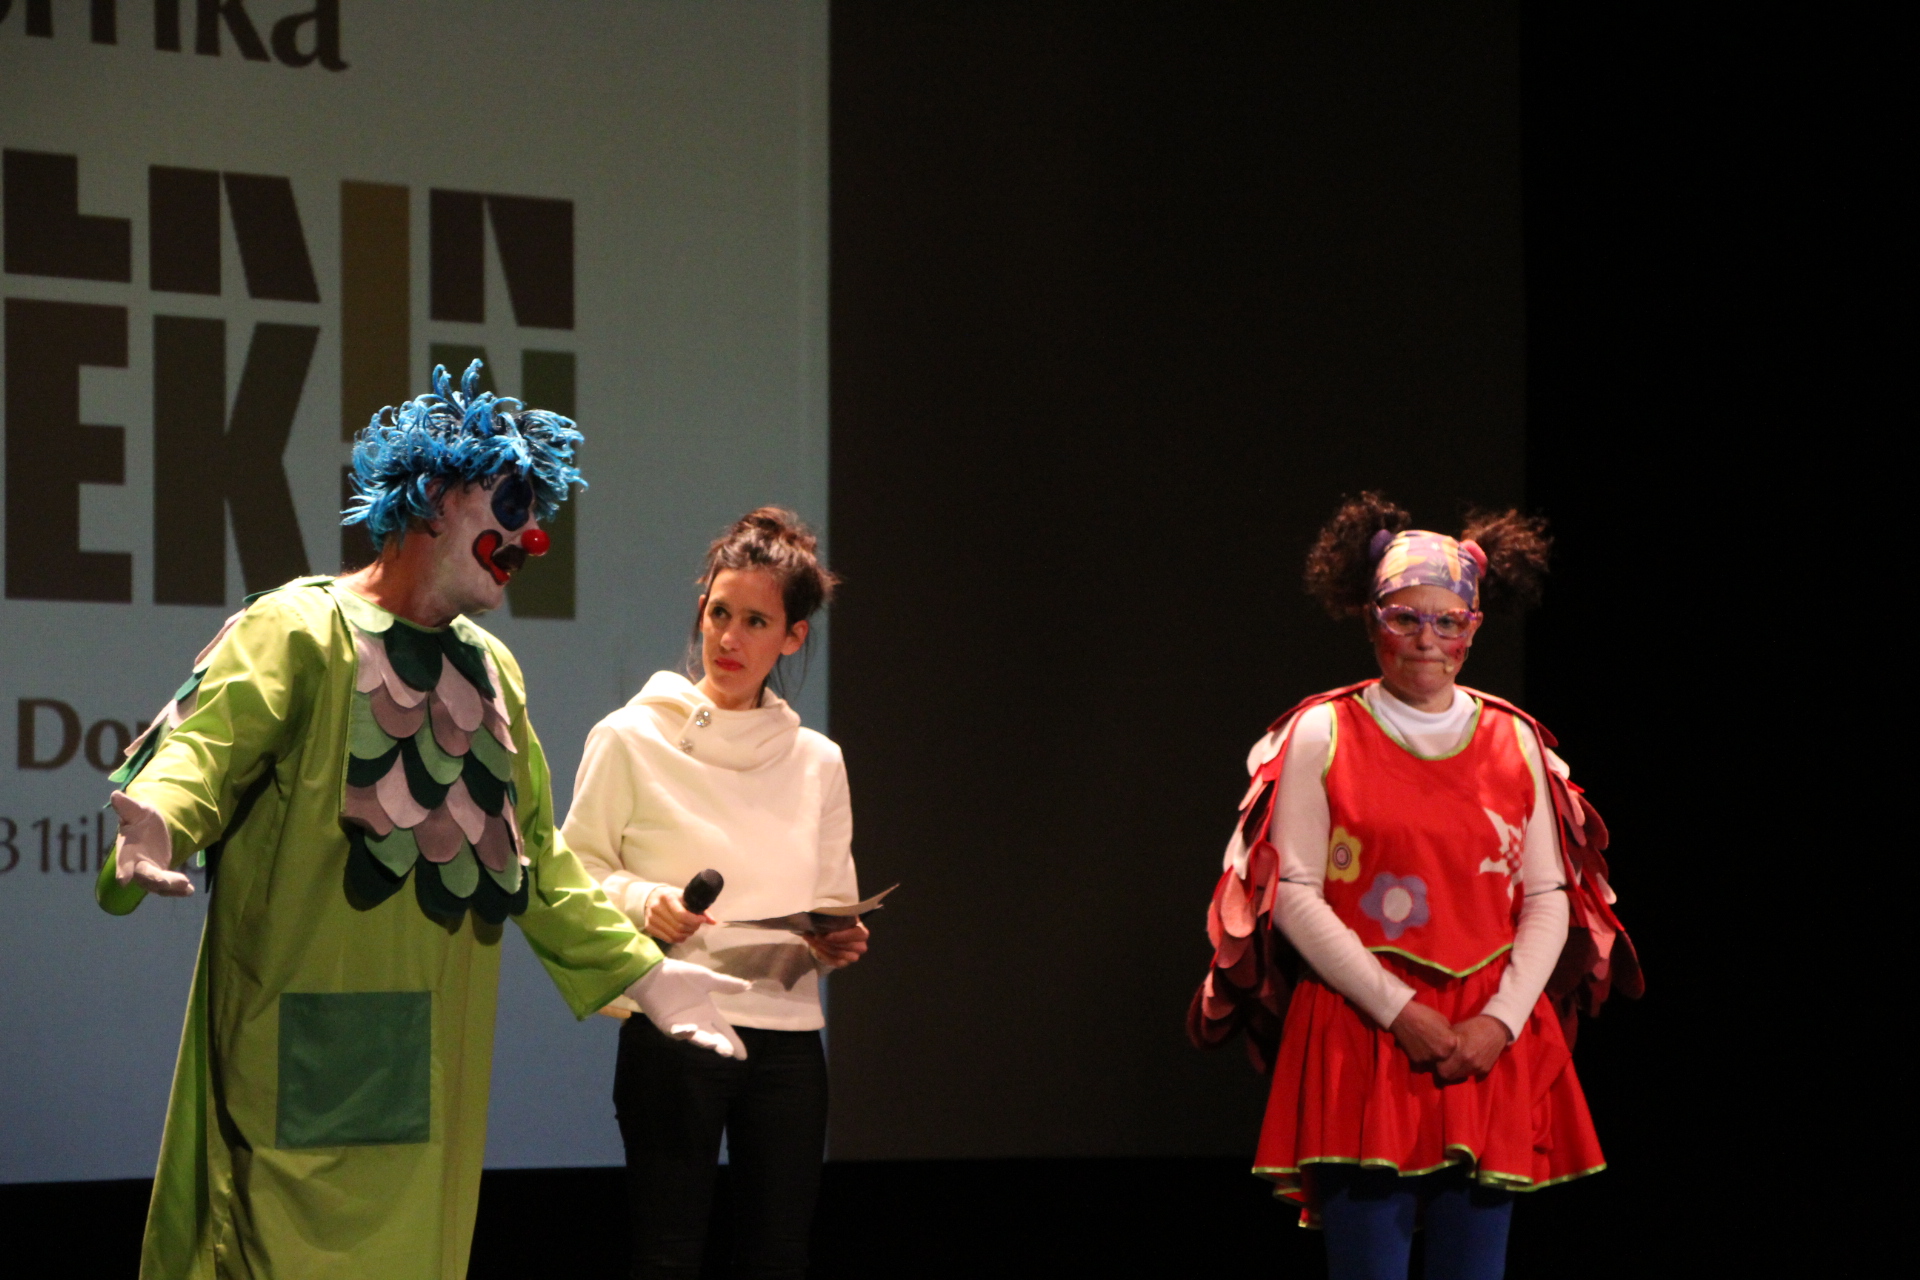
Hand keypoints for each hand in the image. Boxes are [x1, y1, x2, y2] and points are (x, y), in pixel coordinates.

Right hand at [109, 791, 194, 897]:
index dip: (123, 871)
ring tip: (186, 886)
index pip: (123, 863)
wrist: (151, 827)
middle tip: (170, 882)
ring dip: (171, 887)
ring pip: (158, 885)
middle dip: (157, 880)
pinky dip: (178, 890)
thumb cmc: (140, 818)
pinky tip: (189, 890)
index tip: (123, 880)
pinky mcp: (161, 878)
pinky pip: (168, 887)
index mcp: (126, 852)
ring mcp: (149, 874)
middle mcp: (136, 866)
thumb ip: (127, 806)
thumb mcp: (137, 810)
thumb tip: (116, 794)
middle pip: (145, 877)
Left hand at [625, 958, 751, 1057]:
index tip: (743, 1056)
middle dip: (721, 1045)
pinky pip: (676, 1032)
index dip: (734, 1042)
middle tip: (729, 1053)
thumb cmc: (680, 975)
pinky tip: (691, 1031)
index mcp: (708, 1012)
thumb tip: (748, 986)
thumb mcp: (706, 979)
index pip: (724, 1030)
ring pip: (696, 1037)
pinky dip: (683, 1032)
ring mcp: (681, 1025)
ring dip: (705, 1042)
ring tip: (715, 1045)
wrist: (654, 972)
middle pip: (713, 1037)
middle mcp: (697, 1022)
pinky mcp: (666, 1024)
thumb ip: (725, 985)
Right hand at [644, 887, 712, 944]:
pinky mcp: (649, 927)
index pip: (682, 915)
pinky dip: (678, 939)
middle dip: (692, 928)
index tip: (702, 920)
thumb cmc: (672, 896)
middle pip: (679, 926)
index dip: (695, 920)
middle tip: (697, 924)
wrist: (652, 896)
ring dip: (686, 934)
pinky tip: (682, 933)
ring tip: (690, 929)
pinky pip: (668, 939)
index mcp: (667, 897)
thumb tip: (712, 921)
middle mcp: (656, 908)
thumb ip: (700, 908)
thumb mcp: (685, 896)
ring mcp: (651, 919)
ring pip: (674, 935)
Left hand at [805, 921, 869, 968]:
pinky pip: (835, 961)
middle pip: (849, 946)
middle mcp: (861, 945)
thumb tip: (827, 915)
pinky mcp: (844, 963)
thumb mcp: (836, 917)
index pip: (859, 934)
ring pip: (840, 954)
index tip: (828, 935)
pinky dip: (823, 955)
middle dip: (830, 941)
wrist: (828, 937)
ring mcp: (853, 956)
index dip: (844, 935)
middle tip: (816, 936)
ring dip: (824, 947)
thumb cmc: (834, 924)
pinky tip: (816, 948)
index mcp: (861, 930)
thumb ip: (836, 917)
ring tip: (812, 939)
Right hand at [1388, 1000, 1456, 1066]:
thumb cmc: (1425, 1014)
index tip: (1447, 1041)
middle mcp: (1442, 1054)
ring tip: (1427, 1046)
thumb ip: (1449, 1034)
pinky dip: (1422, 1057)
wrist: (1402, 1016)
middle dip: (1443, 1054)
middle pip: (1447, 1059)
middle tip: (1436, 1045)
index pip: (1457, 1050)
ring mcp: (1429, 1059)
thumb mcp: (1444, 1021)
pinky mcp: (1417, 1061)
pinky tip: (1419, 1047)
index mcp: (1451, 1043)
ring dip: (1433, 1057)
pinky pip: (1423, 1063)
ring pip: (1435, 1063)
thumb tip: (1452, 1041)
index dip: (1451, 1045)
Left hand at [1436, 1015, 1508, 1081]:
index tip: (1436, 1059)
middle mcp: (1468, 1061)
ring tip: (1454, 1062)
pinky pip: (1470, 1074)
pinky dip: (1465, 1070)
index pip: (1440, 1069)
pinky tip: (1465, 1061)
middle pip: (1448, 1076)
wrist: (1495, 1029)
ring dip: (1454, 1071)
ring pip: (1458, 1077)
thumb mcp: (1454, 1031)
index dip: (1436, 1065)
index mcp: (1458, 1050)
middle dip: (1444, 1070)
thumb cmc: (1470, 1026)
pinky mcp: (1484, 1070)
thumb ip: (1444, 1044)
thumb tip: (1432, 1052)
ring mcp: (1477, 1067)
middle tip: (1443, 1063)